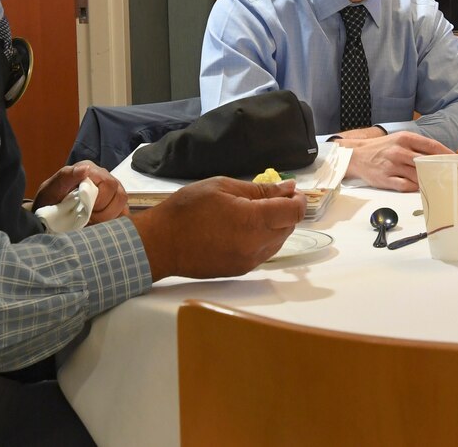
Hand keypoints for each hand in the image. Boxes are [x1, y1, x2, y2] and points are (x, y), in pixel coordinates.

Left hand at [33, 161, 129, 223]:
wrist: (47, 214)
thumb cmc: (49, 200)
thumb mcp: (52, 188)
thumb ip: (66, 176)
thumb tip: (85, 168)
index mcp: (90, 170)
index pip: (109, 184)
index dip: (100, 200)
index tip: (85, 211)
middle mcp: (104, 177)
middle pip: (120, 195)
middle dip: (105, 212)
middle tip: (88, 220)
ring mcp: (111, 192)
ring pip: (123, 205)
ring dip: (109, 218)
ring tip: (92, 222)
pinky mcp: (114, 205)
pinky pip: (123, 214)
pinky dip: (114, 221)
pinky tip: (99, 225)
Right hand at [131, 177, 306, 281]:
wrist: (160, 243)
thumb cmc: (187, 209)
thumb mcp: (222, 187)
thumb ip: (259, 189)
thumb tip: (287, 188)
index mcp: (253, 221)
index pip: (294, 212)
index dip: (297, 199)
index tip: (290, 190)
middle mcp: (256, 245)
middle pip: (289, 227)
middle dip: (286, 211)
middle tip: (269, 196)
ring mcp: (249, 261)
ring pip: (278, 242)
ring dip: (275, 225)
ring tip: (253, 211)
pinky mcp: (240, 270)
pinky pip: (263, 252)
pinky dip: (262, 238)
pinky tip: (243, 228)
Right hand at [338, 131, 451, 191]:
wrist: (356, 156)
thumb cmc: (381, 148)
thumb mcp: (398, 140)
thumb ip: (417, 146)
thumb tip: (440, 155)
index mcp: (404, 138)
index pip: (431, 146)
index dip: (447, 154)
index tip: (457, 159)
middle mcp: (398, 150)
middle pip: (427, 161)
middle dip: (440, 168)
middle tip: (452, 174)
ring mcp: (392, 165)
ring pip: (418, 175)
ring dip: (428, 180)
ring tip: (436, 182)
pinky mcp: (386, 179)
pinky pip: (407, 186)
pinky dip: (415, 187)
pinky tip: (418, 186)